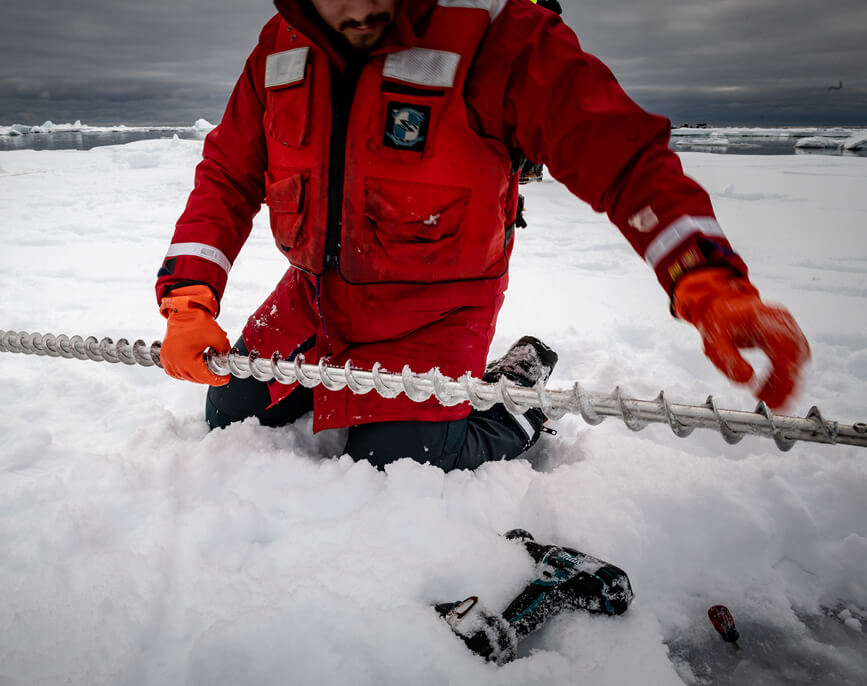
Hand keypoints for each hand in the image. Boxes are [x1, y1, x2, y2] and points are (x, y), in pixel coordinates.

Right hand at [159, 284, 230, 384]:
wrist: (183, 310)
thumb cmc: (196, 321)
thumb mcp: (217, 336)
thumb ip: (224, 350)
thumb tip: (227, 358)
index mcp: (185, 359)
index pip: (203, 377)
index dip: (217, 379)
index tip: (226, 378)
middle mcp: (174, 361)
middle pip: (194, 378)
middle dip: (208, 377)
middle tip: (219, 372)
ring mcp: (167, 359)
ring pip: (184, 376)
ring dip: (196, 375)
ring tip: (207, 369)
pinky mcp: (164, 356)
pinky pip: (175, 371)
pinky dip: (184, 372)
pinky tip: (193, 368)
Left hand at [672, 268, 809, 409]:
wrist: (721, 303)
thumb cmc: (717, 319)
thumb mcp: (713, 340)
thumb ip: (727, 360)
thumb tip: (746, 380)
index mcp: (764, 317)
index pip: (784, 348)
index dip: (782, 376)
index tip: (774, 397)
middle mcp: (782, 319)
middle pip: (797, 355)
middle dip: (788, 385)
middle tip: (776, 406)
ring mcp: (788, 325)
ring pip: (799, 358)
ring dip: (788, 382)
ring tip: (771, 400)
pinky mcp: (789, 333)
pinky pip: (795, 357)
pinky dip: (786, 374)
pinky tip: (772, 388)